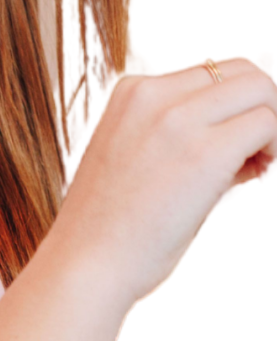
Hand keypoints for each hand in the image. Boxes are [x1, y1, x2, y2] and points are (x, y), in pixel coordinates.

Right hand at [46, 58, 276, 314]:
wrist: (83, 268)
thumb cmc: (105, 232)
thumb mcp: (132, 164)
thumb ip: (180, 138)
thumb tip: (247, 140)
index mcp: (129, 94)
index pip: (206, 75)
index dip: (228, 108)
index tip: (227, 147)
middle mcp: (152, 96)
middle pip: (240, 73)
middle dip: (258, 107)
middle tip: (253, 152)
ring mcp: (177, 121)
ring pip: (261, 91)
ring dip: (269, 126)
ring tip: (255, 165)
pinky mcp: (206, 152)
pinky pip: (266, 125)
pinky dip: (273, 147)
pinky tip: (257, 173)